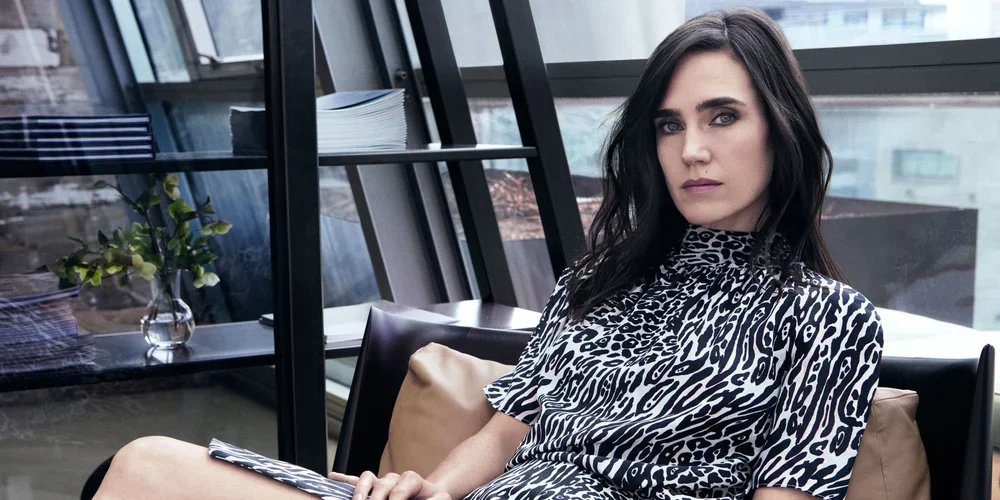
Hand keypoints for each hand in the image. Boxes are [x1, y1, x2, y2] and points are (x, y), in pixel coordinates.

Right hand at [328, 470, 451, 499]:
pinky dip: (345, 480)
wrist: (431, 495)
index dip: (397, 498)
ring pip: (368, 479)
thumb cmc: (434, 498)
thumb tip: (438, 497)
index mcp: (413, 480)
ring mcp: (383, 482)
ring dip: (361, 491)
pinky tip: (333, 478)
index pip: (402, 486)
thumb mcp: (439, 498)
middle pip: (383, 483)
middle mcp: (396, 478)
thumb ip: (435, 498)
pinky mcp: (373, 487)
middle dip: (377, 498)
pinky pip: (358, 481)